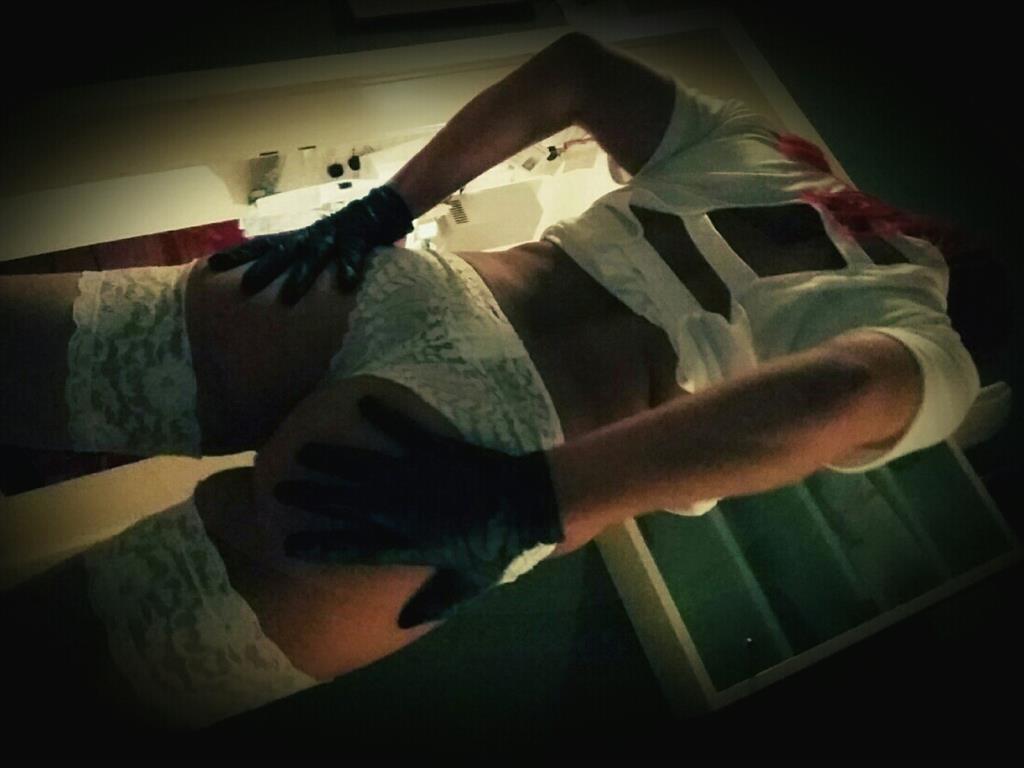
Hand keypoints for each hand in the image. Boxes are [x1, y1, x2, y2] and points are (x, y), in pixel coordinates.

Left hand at [208, 185, 413, 304]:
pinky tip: (346, 285)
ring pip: (312, 257)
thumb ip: (299, 264)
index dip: (237, 255)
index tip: (211, 265)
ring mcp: (333, 237)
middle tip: (244, 287)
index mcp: (298, 239)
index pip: (261, 246)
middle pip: (280, 252)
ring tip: (288, 296)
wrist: (379, 209)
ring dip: (300, 276)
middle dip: (262, 269)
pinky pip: (353, 256)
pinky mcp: (358, 239)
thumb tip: (277, 292)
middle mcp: (310, 237)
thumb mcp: (317, 247)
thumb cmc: (344, 237)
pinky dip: (348, 269)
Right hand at [273, 396, 564, 628]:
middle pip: (350, 503)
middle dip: (313, 497)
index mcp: (412, 544)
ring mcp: (421, 477)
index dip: (321, 547)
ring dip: (335, 459)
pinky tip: (361, 400)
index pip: (356, 547)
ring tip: (302, 453)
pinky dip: (384, 416)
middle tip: (277, 489)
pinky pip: (406, 431)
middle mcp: (408, 510)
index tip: (288, 545)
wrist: (531, 505)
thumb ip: (435, 601)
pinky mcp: (437, 450)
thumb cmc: (500, 547)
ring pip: (368, 468)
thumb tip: (404, 626)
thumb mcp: (470, 583)